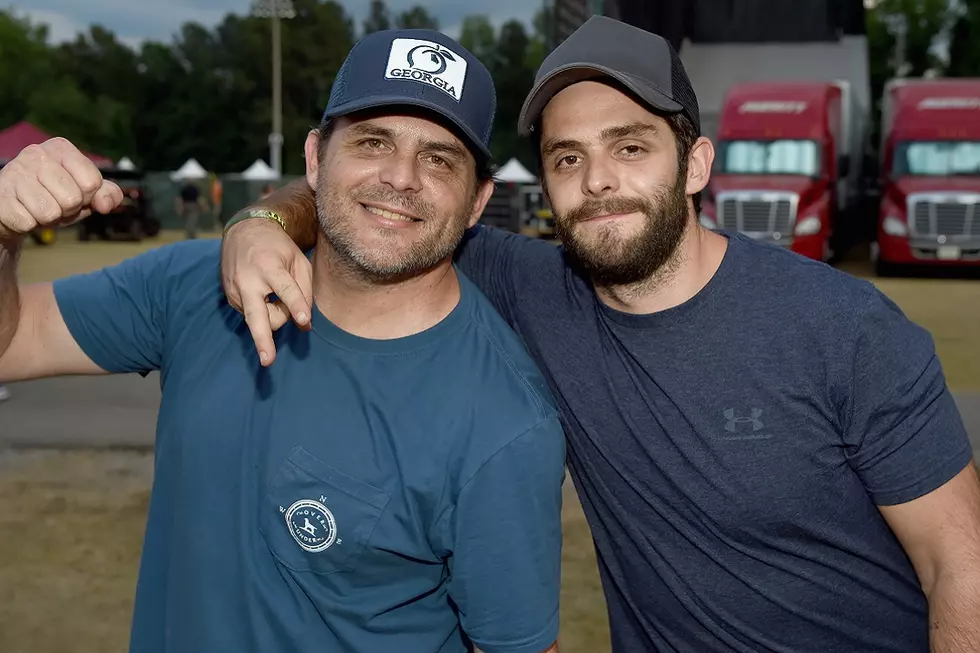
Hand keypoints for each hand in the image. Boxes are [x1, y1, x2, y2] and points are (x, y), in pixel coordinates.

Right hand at [0, 138, 121, 241]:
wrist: (14, 207)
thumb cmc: (53, 196)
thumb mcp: (84, 193)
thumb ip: (106, 193)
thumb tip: (107, 203)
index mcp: (60, 148)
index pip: (92, 182)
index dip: (88, 197)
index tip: (76, 194)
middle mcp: (35, 154)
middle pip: (73, 199)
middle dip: (68, 211)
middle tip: (55, 203)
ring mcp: (14, 173)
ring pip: (50, 213)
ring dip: (48, 219)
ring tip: (39, 208)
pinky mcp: (0, 195)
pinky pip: (28, 222)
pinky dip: (30, 225)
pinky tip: (23, 212)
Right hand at [221, 218, 312, 365]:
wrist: (244, 233)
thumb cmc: (278, 249)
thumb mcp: (298, 261)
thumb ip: (304, 291)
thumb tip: (305, 324)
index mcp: (269, 267)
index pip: (286, 290)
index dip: (296, 306)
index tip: (304, 321)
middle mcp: (249, 281)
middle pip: (258, 316)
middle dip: (263, 340)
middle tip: (268, 361)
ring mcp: (236, 291)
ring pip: (261, 320)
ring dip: (275, 316)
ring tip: (276, 295)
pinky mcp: (230, 299)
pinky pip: (253, 316)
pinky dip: (264, 312)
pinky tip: (264, 295)